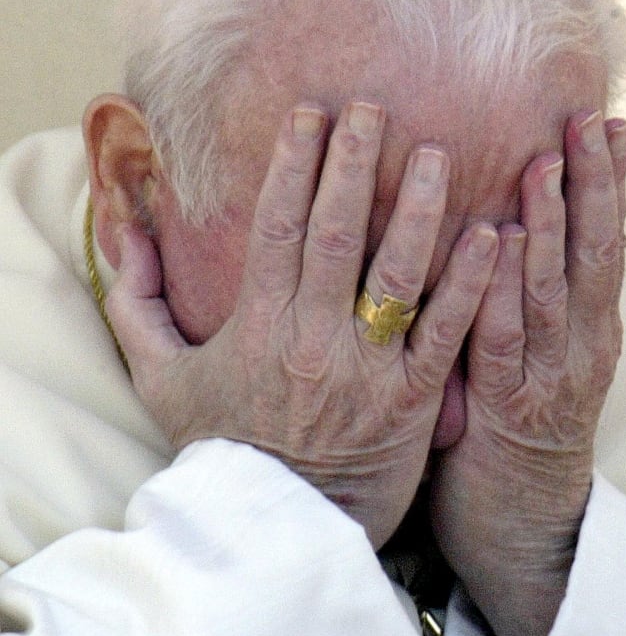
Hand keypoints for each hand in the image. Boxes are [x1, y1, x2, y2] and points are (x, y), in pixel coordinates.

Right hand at [107, 102, 498, 548]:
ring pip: (399, 275)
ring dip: (419, 210)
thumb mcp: (161, 378)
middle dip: (354, 165)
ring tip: (437, 154)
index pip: (278, 227)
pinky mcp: (412, 399)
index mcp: (258, 325)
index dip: (295, 165)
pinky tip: (493, 235)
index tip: (311, 114)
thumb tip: (123, 231)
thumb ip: (138, 303)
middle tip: (373, 108)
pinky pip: (446, 333)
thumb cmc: (224, 445)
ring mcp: (368, 370)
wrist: (280, 527)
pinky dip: (470, 283)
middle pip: (337, 235)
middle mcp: (314, 338)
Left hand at [430, 110, 625, 635]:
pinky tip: (501, 243)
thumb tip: (517, 219)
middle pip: (594, 254)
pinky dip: (504, 288)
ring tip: (544, 165)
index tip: (608, 121)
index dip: (609, 181)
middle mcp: (582, 345)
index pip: (605, 241)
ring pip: (554, 289)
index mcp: (590, 326)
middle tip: (588, 121)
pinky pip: (503, 339)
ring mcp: (550, 378)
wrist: (521, 522)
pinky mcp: (508, 409)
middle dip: (592, 185)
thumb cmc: (517, 422)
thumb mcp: (539, 349)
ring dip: (552, 226)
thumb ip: (533, 292)